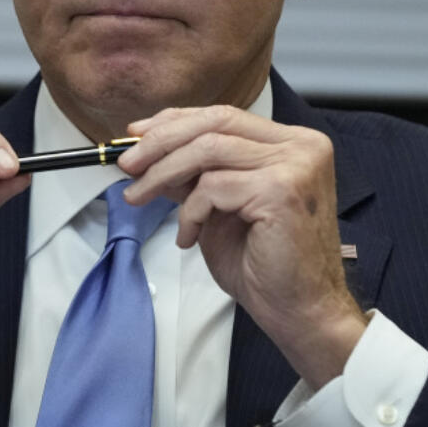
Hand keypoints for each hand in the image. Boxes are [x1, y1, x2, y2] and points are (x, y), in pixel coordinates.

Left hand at [117, 105, 367, 388]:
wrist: (298, 312)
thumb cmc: (263, 264)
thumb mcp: (218, 206)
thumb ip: (193, 174)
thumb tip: (145, 151)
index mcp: (292, 142)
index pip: (224, 116)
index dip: (175, 121)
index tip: (136, 135)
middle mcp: (301, 146)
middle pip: (215, 123)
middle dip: (161, 141)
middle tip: (126, 163)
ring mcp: (296, 165)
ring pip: (208, 150)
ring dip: (162, 173)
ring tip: (137, 196)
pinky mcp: (281, 190)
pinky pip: (213, 187)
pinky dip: (190, 211)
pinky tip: (187, 237)